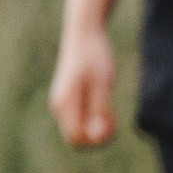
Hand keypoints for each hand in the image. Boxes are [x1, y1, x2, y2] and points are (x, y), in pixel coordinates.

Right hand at [49, 26, 118, 147]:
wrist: (85, 33)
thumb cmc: (96, 56)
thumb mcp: (103, 83)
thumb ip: (100, 110)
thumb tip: (96, 135)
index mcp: (64, 102)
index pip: (77, 138)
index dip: (97, 138)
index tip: (112, 122)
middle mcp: (59, 106)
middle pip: (77, 139)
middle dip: (98, 136)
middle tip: (113, 118)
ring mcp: (62, 104)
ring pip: (79, 132)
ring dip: (97, 130)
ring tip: (110, 112)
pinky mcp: (69, 101)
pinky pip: (81, 122)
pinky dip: (95, 121)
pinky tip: (106, 109)